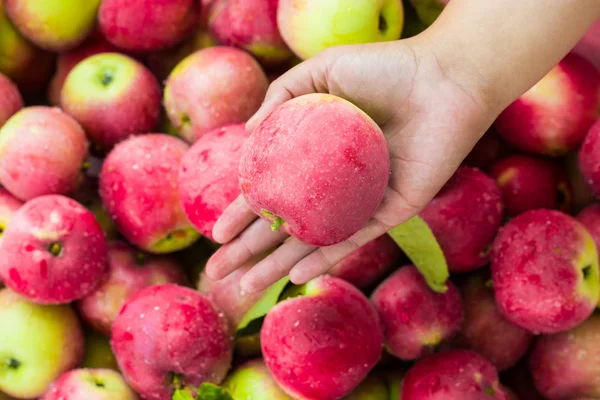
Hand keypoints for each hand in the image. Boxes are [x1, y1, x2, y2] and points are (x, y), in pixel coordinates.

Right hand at [204, 37, 500, 292]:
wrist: (443, 79)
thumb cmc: (384, 69)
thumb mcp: (320, 72)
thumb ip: (280, 97)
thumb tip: (246, 135)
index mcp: (316, 153)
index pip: (269, 191)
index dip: (240, 213)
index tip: (215, 233)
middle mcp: (335, 181)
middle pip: (283, 223)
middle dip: (248, 250)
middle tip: (218, 272)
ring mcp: (361, 199)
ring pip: (311, 239)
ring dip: (276, 265)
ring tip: (244, 286)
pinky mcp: (391, 210)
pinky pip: (351, 238)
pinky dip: (322, 257)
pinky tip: (293, 275)